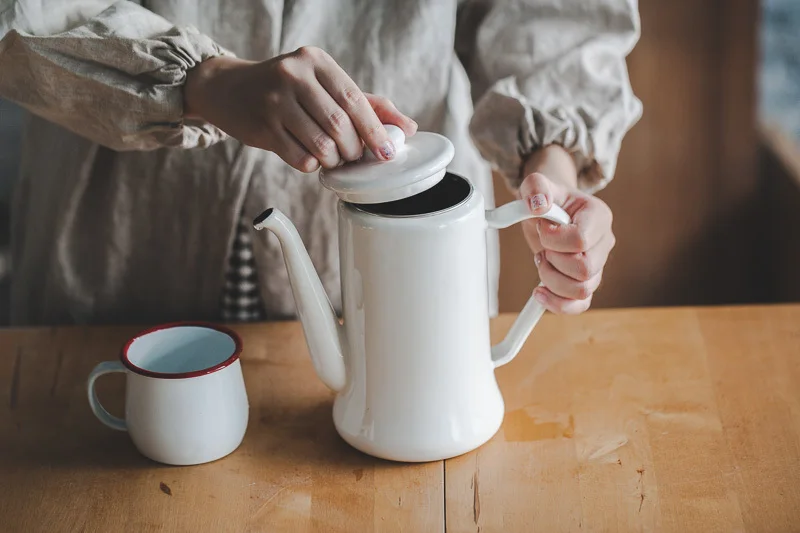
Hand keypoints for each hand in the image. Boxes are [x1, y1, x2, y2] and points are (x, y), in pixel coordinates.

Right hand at [184, 46, 417, 171]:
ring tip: (333, 158)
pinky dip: (312, 165)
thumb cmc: (288, 90)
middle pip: (340, 125)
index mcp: (316, 62)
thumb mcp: (325, 86)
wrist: (230, 89)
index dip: (375, 131)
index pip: (354, 100)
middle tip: (353, 156)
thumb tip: (407, 127)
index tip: (388, 153)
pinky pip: (299, 157)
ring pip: (321, 144)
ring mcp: (274, 101)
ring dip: (334, 160)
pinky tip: (311, 158)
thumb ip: (367, 104)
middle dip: (353, 149)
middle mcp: (293, 75)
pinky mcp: (261, 127)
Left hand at [518, 148, 614, 313]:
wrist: (548, 213)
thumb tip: (538, 204)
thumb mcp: (537, 186)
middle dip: (553, 261)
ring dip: (552, 280)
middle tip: (542, 248)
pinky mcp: (586, 283)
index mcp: (599, 216)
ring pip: (581, 290)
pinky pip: (580, 305)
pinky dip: (557, 304)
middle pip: (584, 269)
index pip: (580, 240)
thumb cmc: (547, 200)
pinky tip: (539, 292)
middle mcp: (603, 243)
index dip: (553, 239)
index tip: (542, 228)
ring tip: (542, 262)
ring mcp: (597, 266)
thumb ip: (536, 187)